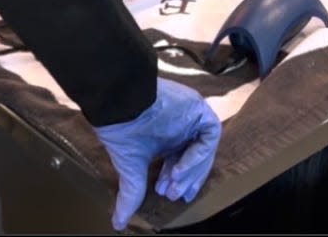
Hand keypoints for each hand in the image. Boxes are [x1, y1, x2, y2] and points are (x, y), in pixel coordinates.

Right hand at [94, 79, 220, 230]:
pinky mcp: (198, 108)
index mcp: (169, 137)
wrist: (121, 105)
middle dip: (187, 179)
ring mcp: (192, 116)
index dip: (180, 180)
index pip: (183, 161)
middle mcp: (183, 126)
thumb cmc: (123, 131)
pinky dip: (198, 153)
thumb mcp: (131, 169)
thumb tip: (117, 223)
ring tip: (174, 184)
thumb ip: (131, 194)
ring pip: (205, 147)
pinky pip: (210, 133)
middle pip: (197, 157)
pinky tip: (180, 167)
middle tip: (174, 194)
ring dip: (192, 170)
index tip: (171, 195)